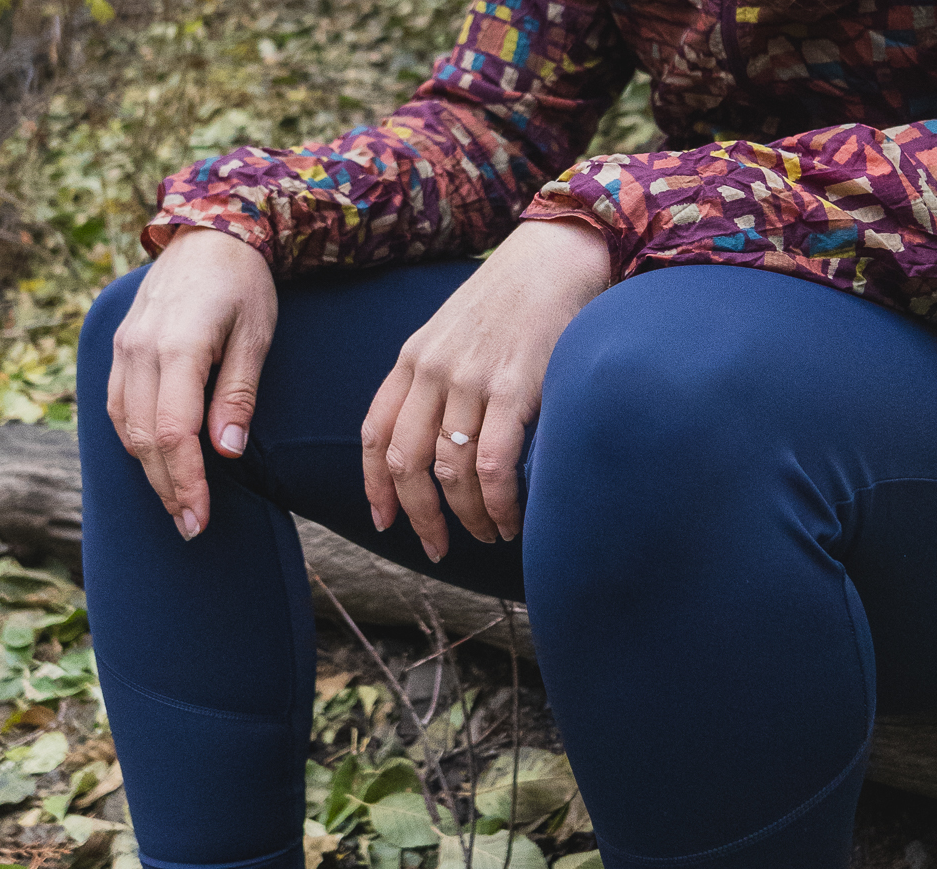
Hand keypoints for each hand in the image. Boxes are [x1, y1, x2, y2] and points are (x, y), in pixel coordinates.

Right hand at [107, 226, 277, 539]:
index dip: (186, 481)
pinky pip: (118, 405)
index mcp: (178, 347)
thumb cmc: (243, 284)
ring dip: (148, 470)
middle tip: (192, 527)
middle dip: (167, 488)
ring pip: (125, 425)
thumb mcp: (256, 335)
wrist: (208, 231)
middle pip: (144, 438)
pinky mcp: (119, 347)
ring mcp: (123, 347)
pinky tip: (155, 463)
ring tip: (176, 504)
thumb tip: (226, 451)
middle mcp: (140, 349)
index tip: (201, 518)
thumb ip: (238, 394)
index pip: (174, 433)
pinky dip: (134, 440)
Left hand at [362, 219, 612, 559]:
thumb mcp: (457, 330)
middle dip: (419, 517)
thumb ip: (440, 376)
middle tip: (438, 548)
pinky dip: (499, 504)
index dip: (375, 487)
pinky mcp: (513, 389)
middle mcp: (432, 370)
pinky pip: (492, 467)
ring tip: (489, 533)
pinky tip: (512, 518)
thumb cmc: (517, 297)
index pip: (376, 434)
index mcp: (413, 357)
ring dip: (468, 517)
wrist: (561, 253)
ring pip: (450, 472)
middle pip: (407, 463)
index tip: (386, 523)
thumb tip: (442, 439)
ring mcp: (470, 380)